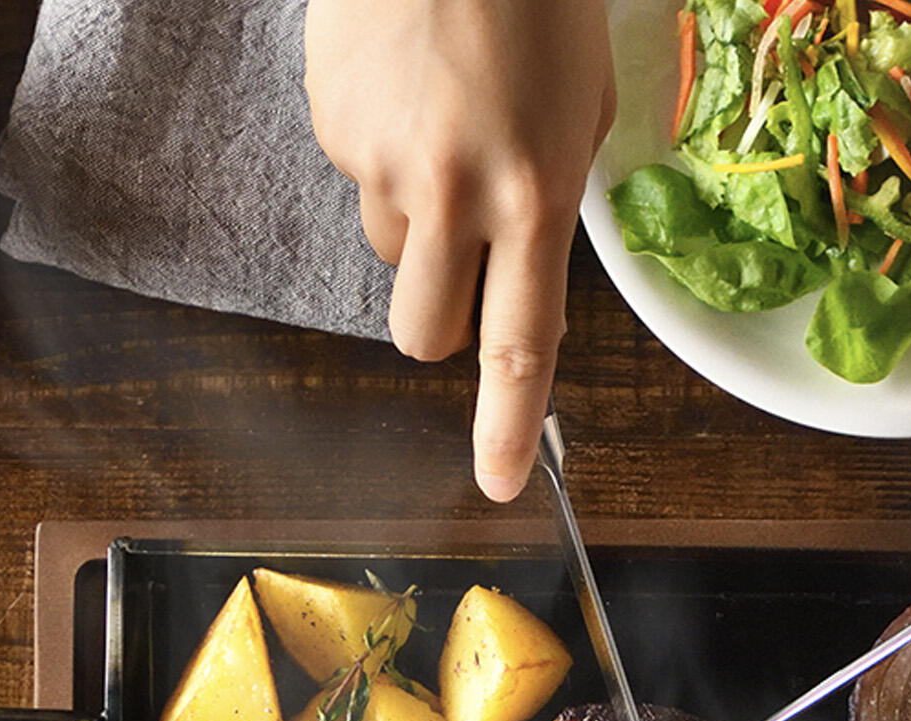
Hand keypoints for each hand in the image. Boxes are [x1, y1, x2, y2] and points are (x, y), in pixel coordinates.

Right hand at [305, 0, 616, 502]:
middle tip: (460, 256)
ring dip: (414, 217)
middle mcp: (457, 194)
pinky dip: (380, 146)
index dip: (505, 422)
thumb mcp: (580, 106)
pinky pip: (355, 176)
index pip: (517, 341)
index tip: (498, 483)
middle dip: (438, 318)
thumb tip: (526, 257)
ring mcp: (383, 165)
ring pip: (391, 250)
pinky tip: (406, 81)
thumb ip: (555, 197)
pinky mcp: (330, 128)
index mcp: (534, 195)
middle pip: (424, 332)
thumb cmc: (534, 0)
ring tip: (440, 122)